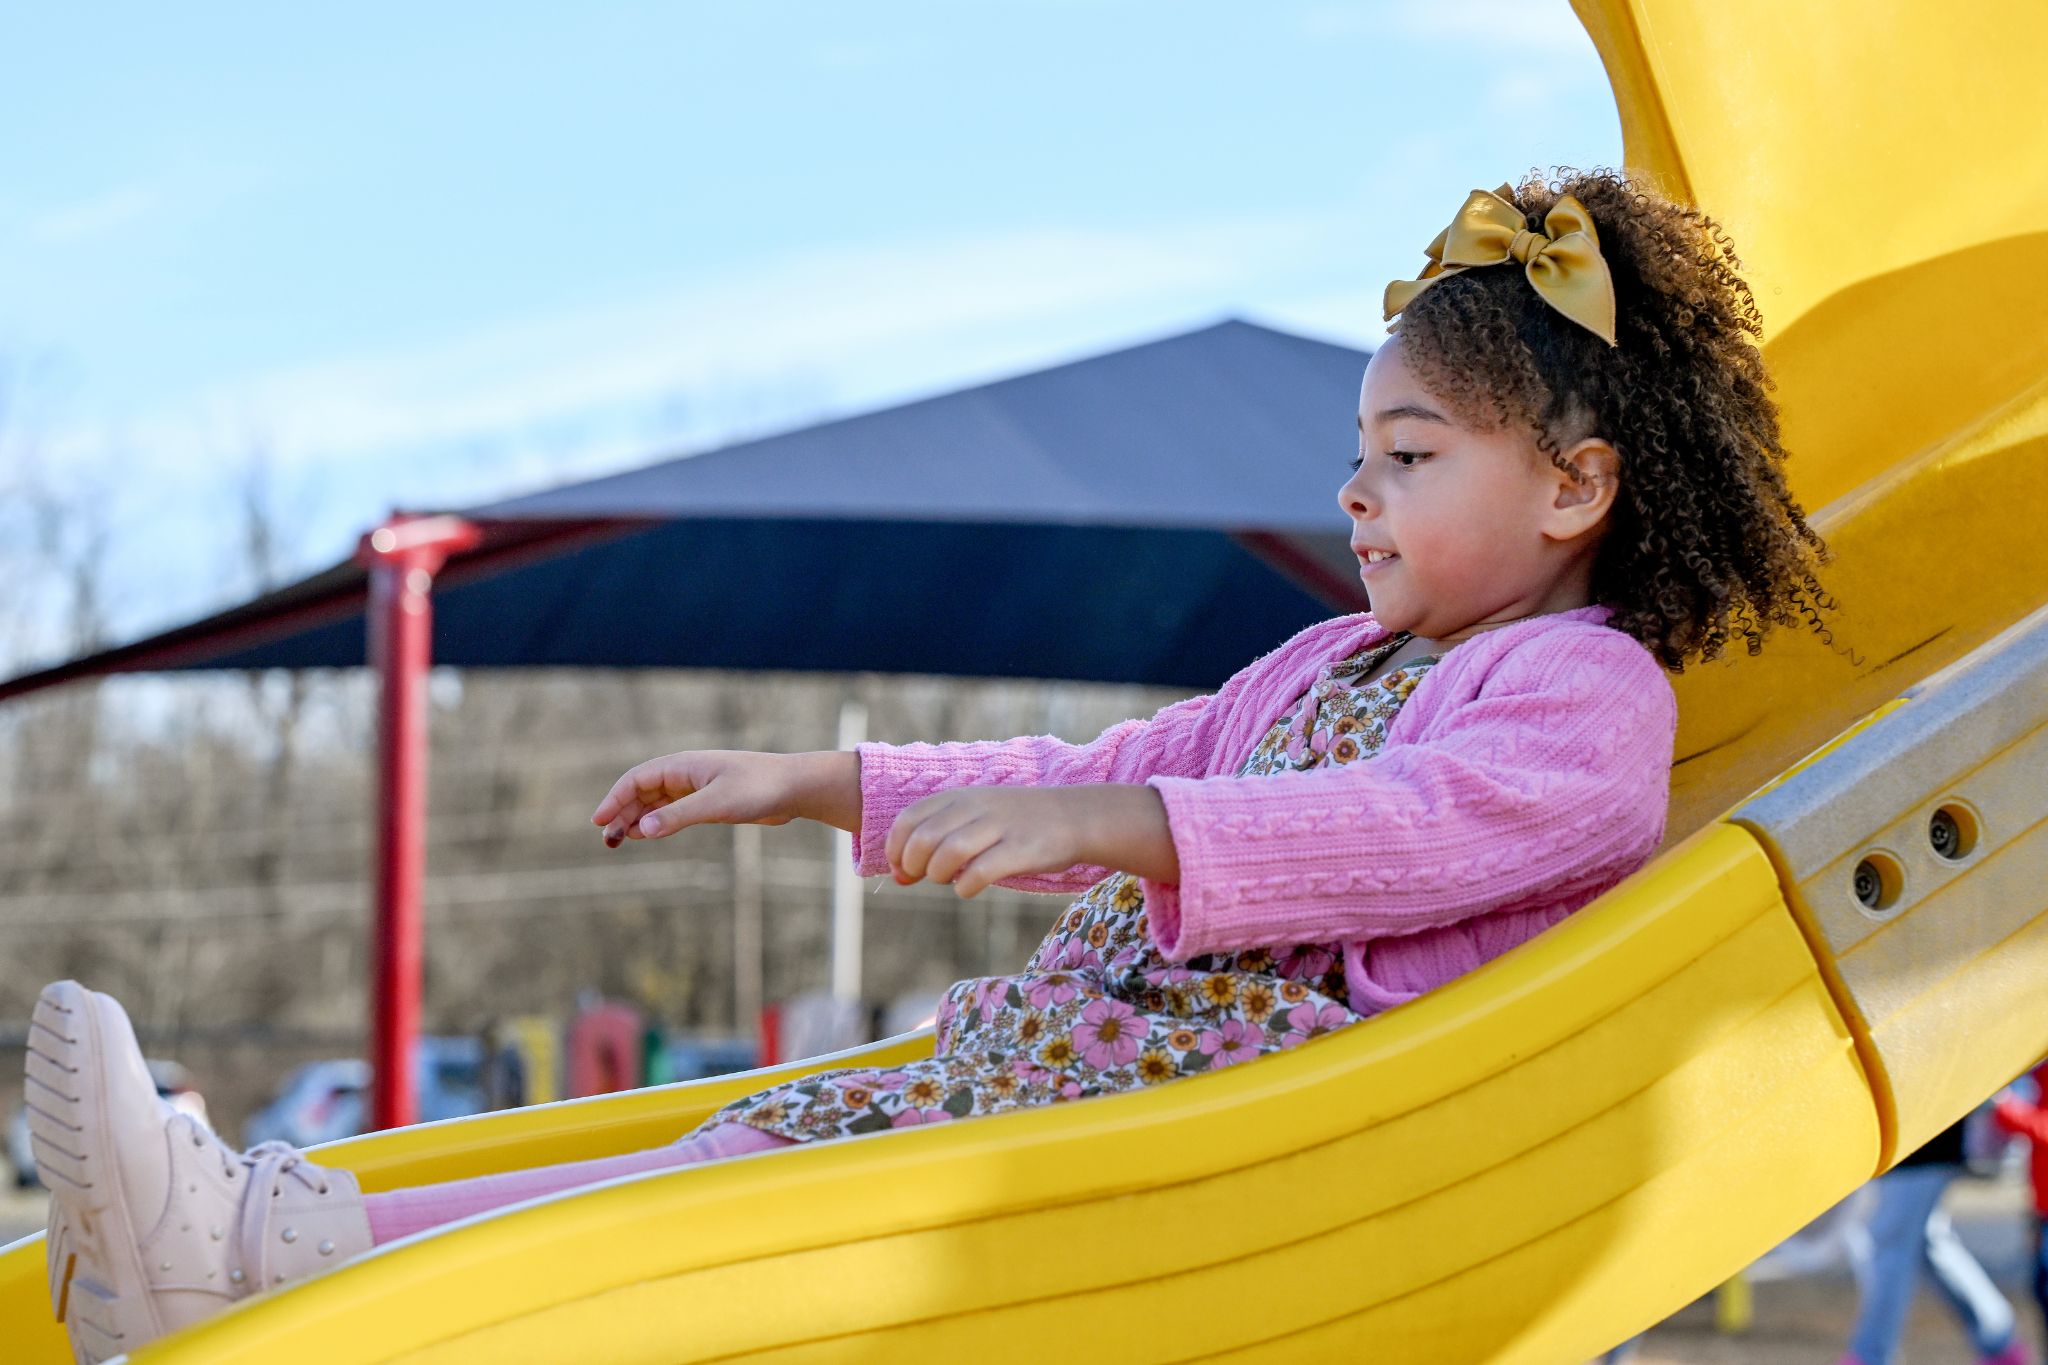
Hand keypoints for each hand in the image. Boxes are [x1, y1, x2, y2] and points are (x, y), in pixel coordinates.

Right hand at [592, 750, 857, 845]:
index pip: (636, 779)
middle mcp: (686, 773)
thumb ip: (678, 816)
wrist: (795, 788)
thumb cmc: (759, 789)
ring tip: (618, 840)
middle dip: (621, 813)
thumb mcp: (716, 804)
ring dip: (636, 818)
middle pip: (642, 791)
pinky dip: (656, 820)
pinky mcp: (709, 800)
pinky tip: (646, 834)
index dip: (614, 799)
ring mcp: (696, 786)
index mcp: (683, 765)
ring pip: (655, 801)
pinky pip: (672, 809)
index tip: (598, 821)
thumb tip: (641, 830)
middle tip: (606, 841)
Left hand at [886, 786, 1089, 897]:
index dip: (896, 848)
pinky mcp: (1021, 849)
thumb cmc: (1015, 824)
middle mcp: (976, 807)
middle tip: (924, 877)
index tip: (902, 868)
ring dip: (938, 875)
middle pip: (924, 839)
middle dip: (913, 866)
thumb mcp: (974, 819)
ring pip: (948, 854)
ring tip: (948, 880)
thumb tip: (897, 877)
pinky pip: (980, 872)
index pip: (908, 819)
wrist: (1074, 817)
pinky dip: (965, 887)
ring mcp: (1000, 827)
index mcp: (960, 796)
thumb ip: (935, 842)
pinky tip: (968, 888)